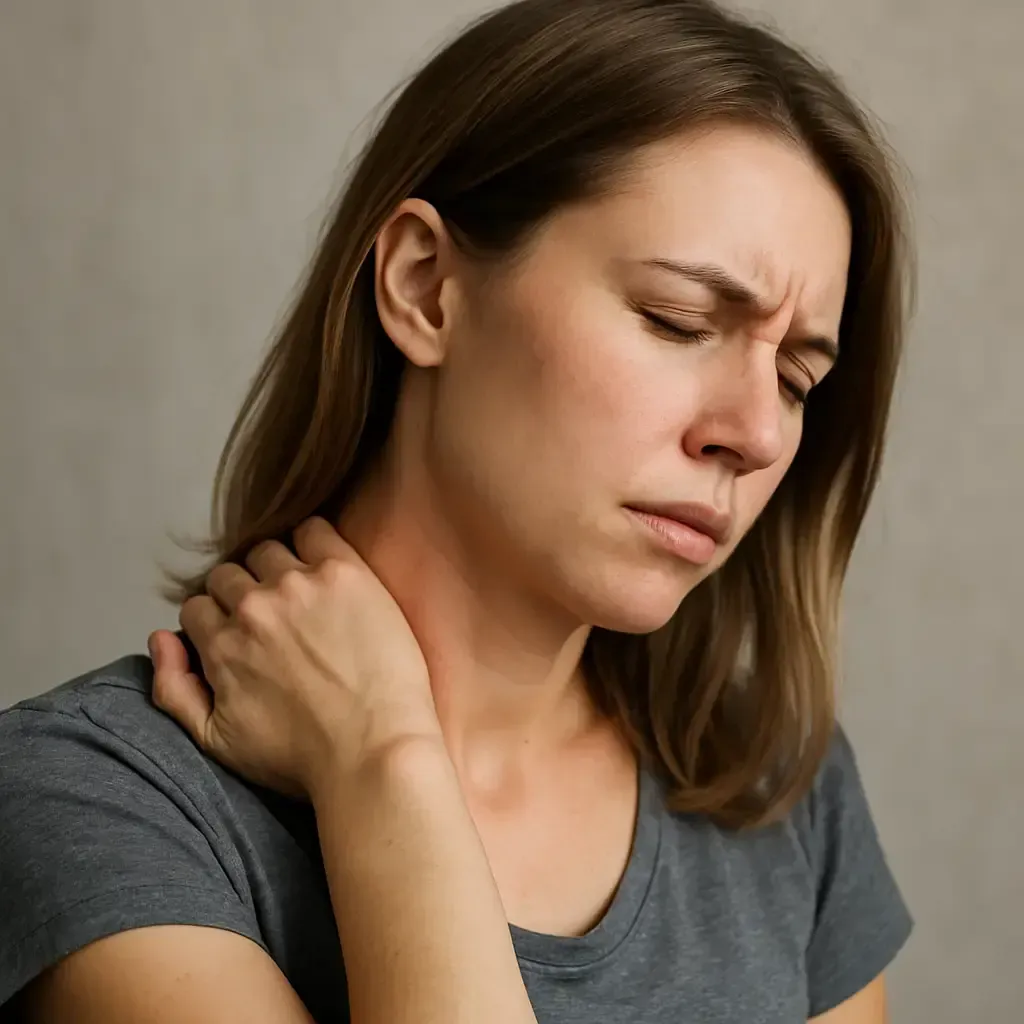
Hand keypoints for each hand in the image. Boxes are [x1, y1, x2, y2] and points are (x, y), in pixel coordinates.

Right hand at [149, 516, 441, 800]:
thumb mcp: (217, 742)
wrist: (375, 751)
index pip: (197, 606)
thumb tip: (160, 638)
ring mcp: (300, 584)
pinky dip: (313, 540)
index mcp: (221, 643)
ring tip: (301, 594)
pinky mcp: (346, 572)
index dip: (217, 620)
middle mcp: (254, 606)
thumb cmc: (301, 758)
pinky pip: (315, 530)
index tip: (243, 634)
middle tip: (274, 617)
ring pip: (268, 550)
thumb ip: (173, 690)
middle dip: (243, 594)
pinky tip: (325, 566)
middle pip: (229, 575)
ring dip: (276, 567)